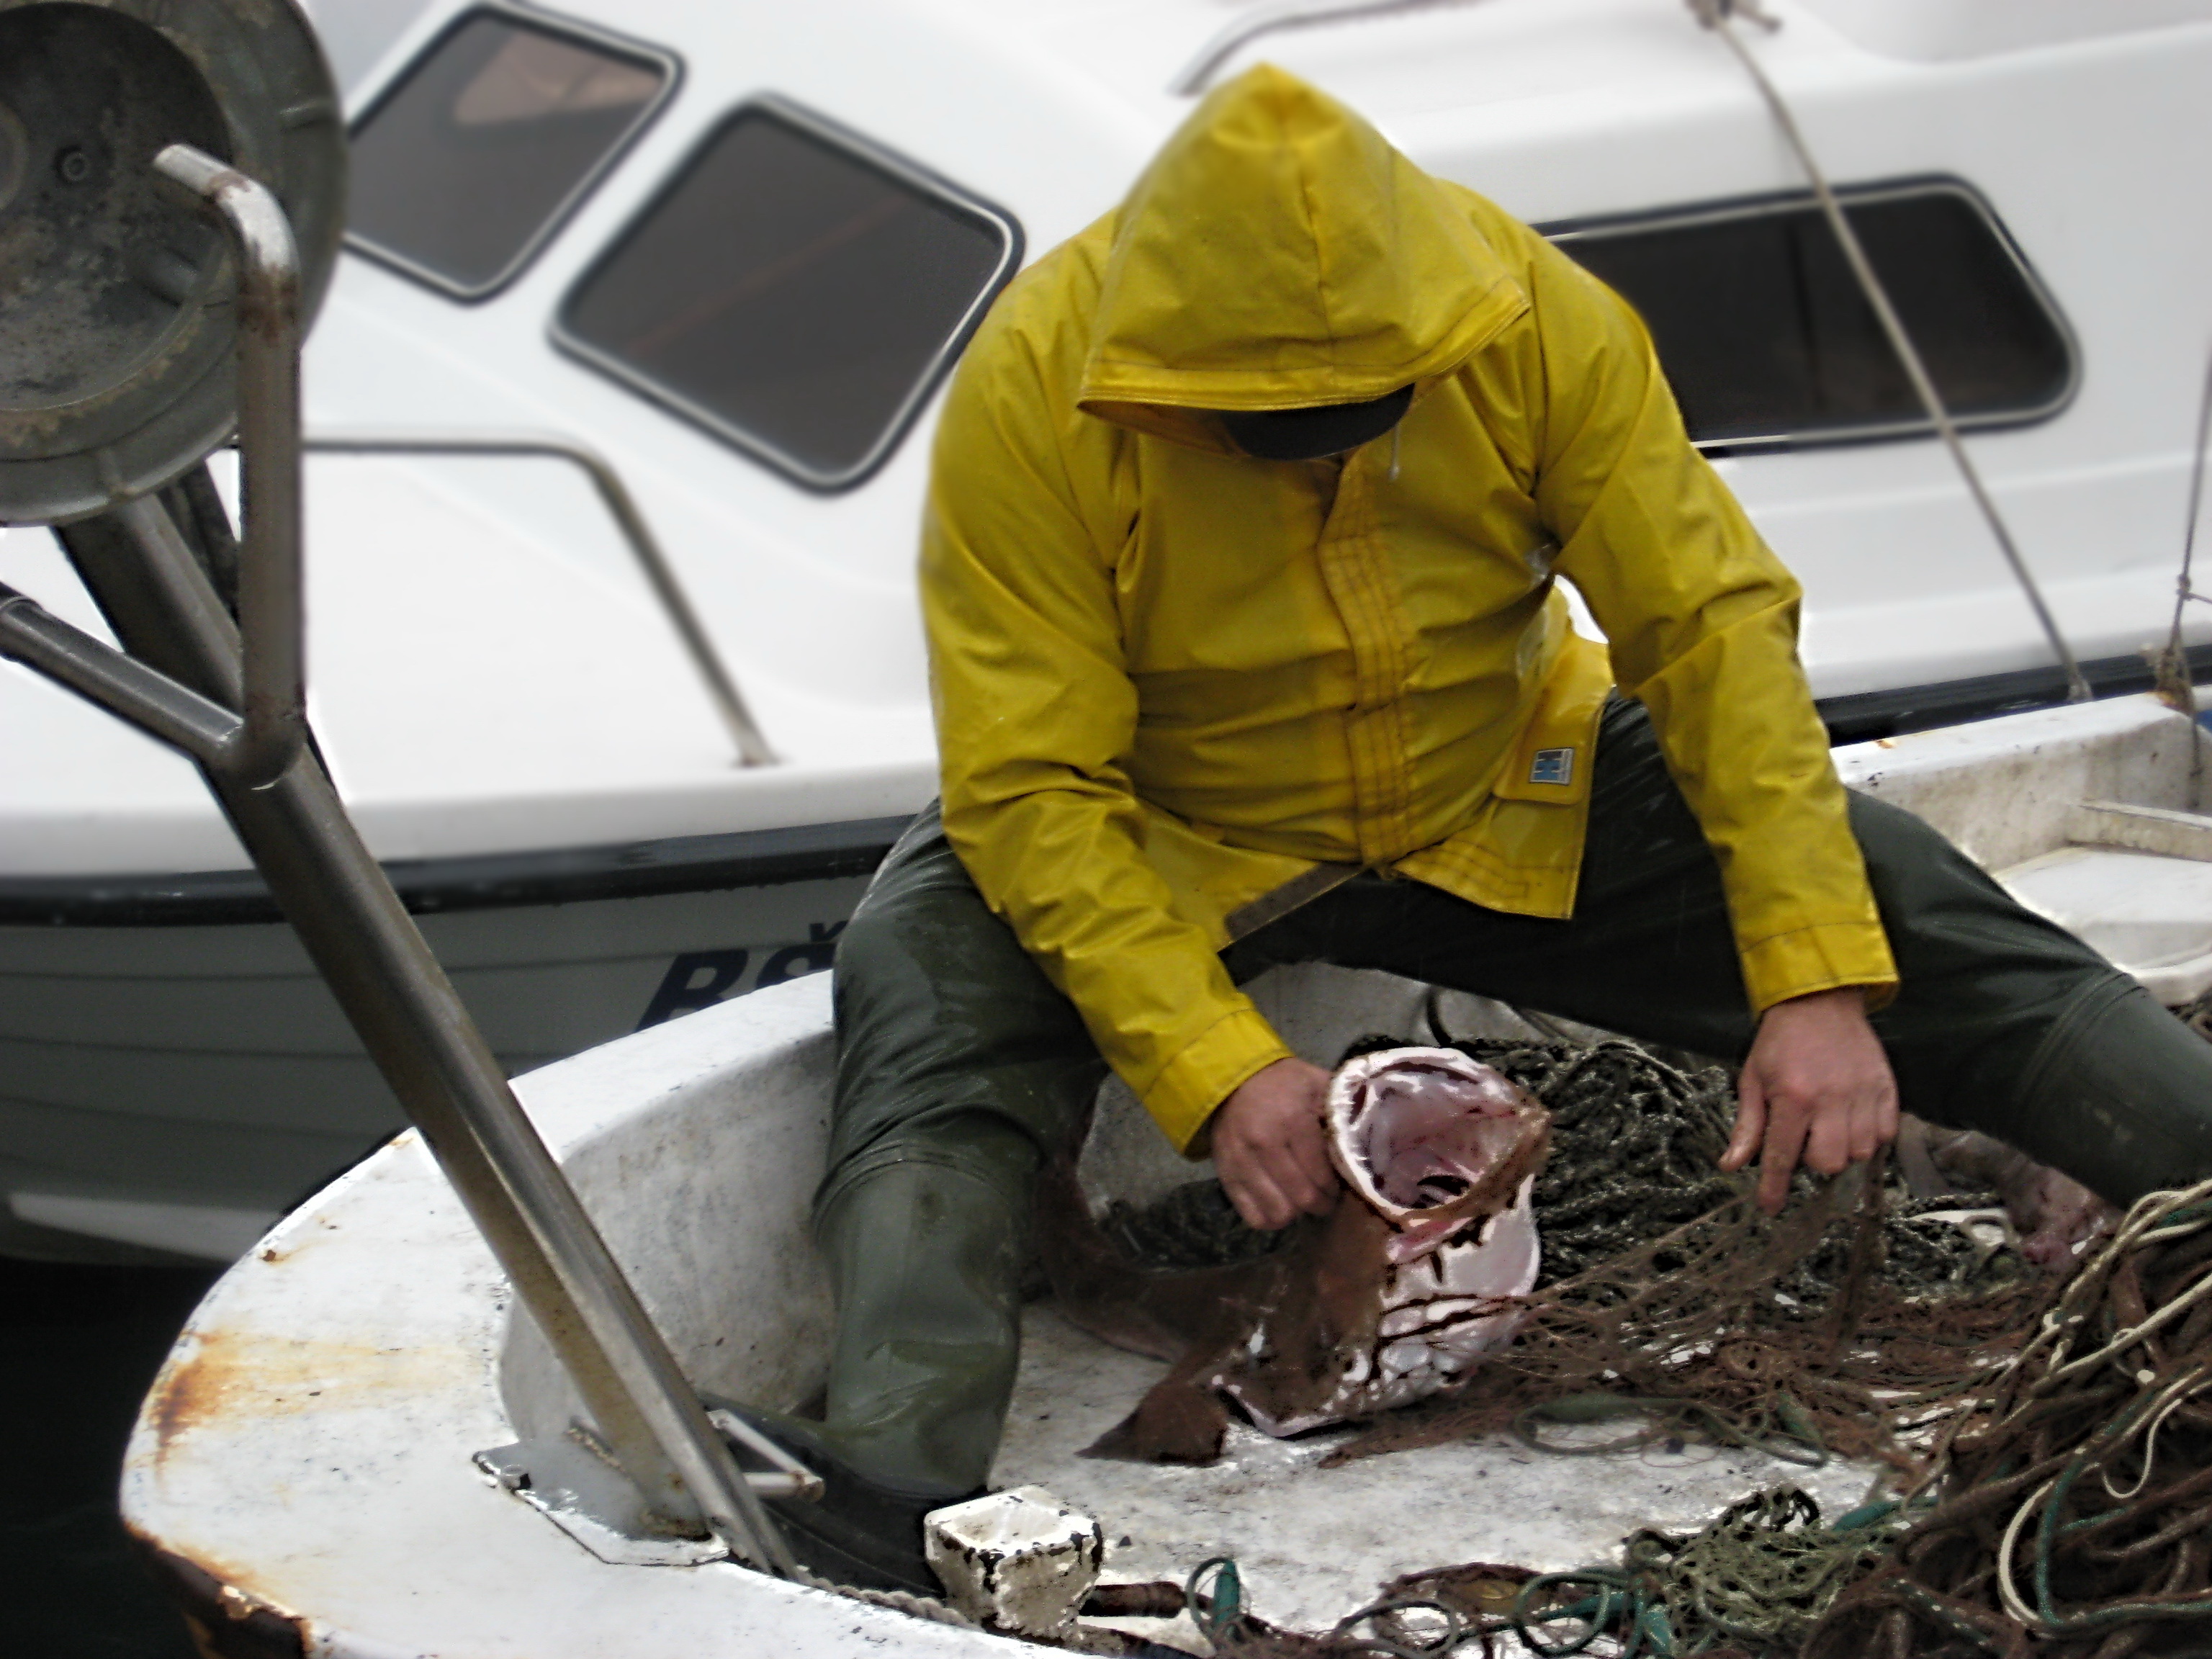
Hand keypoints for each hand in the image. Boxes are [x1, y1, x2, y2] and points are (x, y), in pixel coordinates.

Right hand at [1211, 1057, 1338, 1230]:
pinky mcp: (1225, 1174)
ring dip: (1296, 1214)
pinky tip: (1280, 1208)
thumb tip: (1369, 1140)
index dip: (1334, 1189)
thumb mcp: (1317, 1084)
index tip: (1339, 1189)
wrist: (1234, 1078)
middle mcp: (1263, 1143)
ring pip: (1277, 1211)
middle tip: (1326, 1201)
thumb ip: (1341, 1111)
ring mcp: (1240, 1161)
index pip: (1320, 1174)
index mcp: (1292, 1121)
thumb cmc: (1284, 1082)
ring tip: (1303, 1204)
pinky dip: (1269, 1219)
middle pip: (1301, 1197)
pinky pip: (1251, 1214)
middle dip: (1320, 1205)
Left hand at [1720, 987, 1898, 1213]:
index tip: (1770, 1207)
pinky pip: (1885, 1135)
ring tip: (1828, 1127)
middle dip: (1813, 1162)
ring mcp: (1863, 1095)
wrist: (1819, 1002)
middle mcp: (1831, 1099)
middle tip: (1804, 1139)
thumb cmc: (1781, 1041)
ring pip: (1859, 1154)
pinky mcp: (1886, 1090)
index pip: (1782, 1156)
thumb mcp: (1752, 1079)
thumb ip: (1747, 1126)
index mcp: (1793, 1097)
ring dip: (1841, 1150)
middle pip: (1829, 1163)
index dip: (1775, 1188)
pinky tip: (1852, 1121)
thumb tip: (1732, 1165)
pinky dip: (1869, 1137)